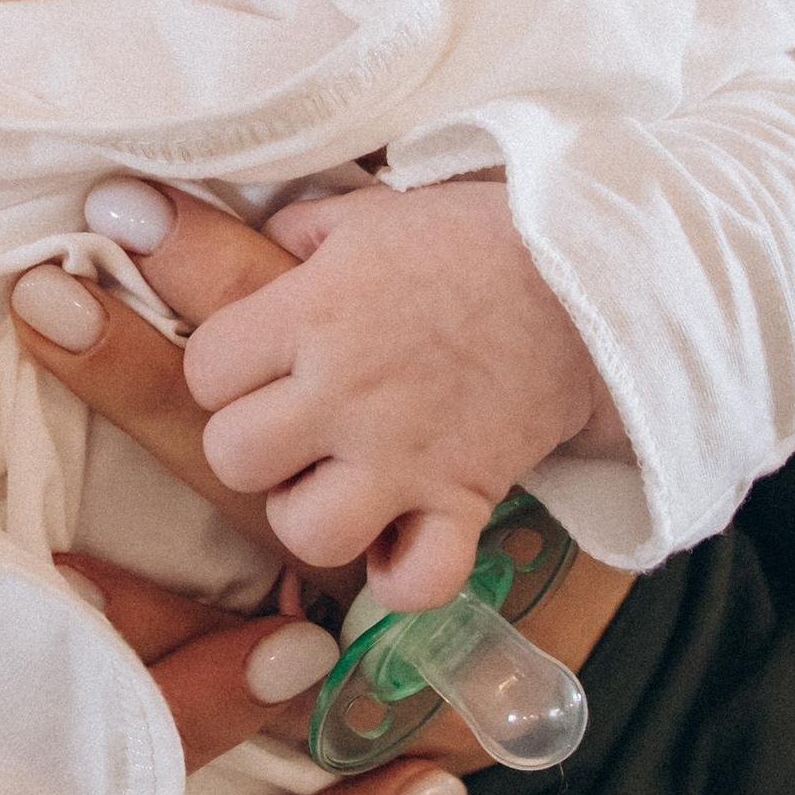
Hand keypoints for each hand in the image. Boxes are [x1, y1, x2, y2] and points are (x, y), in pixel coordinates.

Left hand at [13, 199, 631, 755]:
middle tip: (295, 428)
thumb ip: (288, 235)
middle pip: (233, 455)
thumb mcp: (367, 215)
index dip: (224, 371)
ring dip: (311, 516)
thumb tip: (205, 225)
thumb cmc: (470, 241)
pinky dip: (404, 577)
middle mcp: (346, 388)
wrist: (589, 281)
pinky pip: (417, 579)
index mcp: (312, 311)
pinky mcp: (465, 499)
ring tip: (338, 486)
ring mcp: (405, 453)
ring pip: (304, 530)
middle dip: (252, 447)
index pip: (204, 368)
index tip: (260, 363)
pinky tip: (400, 543)